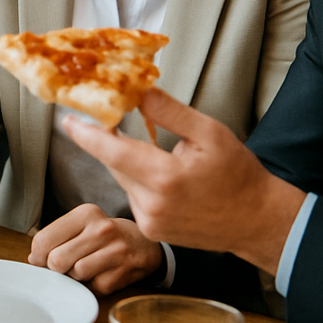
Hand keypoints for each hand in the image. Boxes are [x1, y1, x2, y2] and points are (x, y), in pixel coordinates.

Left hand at [29, 204, 162, 293]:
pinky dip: (91, 286)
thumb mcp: (81, 225)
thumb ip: (56, 237)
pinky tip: (99, 274)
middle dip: (56, 267)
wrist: (142, 244)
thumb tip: (33, 260)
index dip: (38, 255)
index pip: (44, 239)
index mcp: (86, 214)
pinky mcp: (122, 274)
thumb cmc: (103, 235)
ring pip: (75, 274)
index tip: (42, 258)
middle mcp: (101, 230)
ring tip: (84, 267)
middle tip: (64, 264)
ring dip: (75, 276)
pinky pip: (92, 287)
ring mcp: (114, 252)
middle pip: (57, 260)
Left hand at [62, 88, 305, 275]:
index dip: (86, 134)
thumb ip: (169, 112)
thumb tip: (137, 92)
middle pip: (114, 162)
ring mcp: (149, 221)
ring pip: (121, 177)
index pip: (112, 151)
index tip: (66, 119)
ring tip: (152, 148)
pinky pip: (131, 193)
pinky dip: (136, 177)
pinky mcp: (150, 229)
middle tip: (108, 115)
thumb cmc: (237, 174)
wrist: (256, 221)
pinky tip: (159, 171)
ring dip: (125, 158)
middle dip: (108, 138)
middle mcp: (151, 204)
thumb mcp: (209, 132)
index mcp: (164, 178)